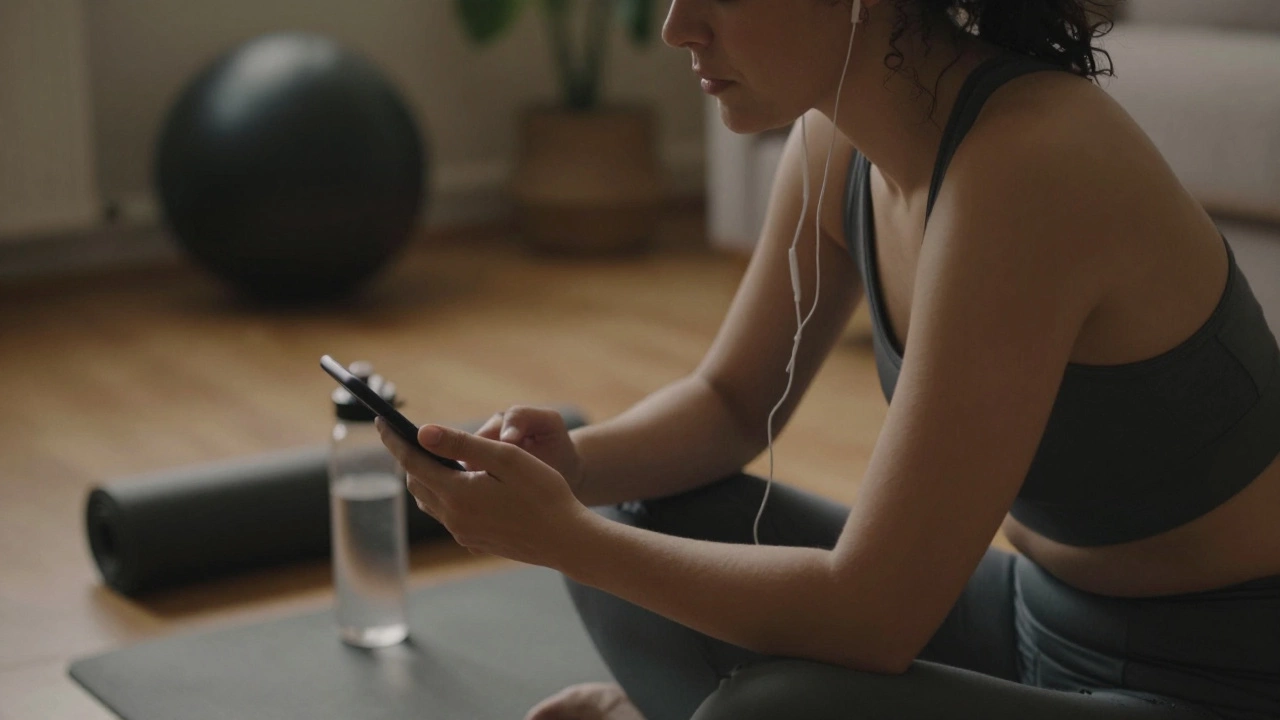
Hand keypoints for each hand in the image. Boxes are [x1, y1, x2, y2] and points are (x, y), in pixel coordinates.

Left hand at [375, 418, 592, 568]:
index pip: (412, 461)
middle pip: (417, 483)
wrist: (567, 541)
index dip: (394, 439)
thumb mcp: (506, 458)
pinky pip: (448, 515)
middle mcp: (453, 518)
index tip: (381, 420)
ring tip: (432, 458)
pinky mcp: (476, 542)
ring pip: (431, 501)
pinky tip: (461, 486)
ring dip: (426, 478)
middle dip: (409, 458)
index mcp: (457, 493)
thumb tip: (422, 431)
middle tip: (406, 436)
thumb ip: (462, 443)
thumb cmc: (544, 494)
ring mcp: (464, 533)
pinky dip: (444, 495)